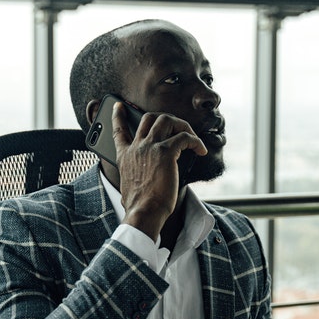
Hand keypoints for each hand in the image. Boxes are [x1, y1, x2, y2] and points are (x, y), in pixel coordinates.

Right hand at [112, 103, 206, 239]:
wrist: (143, 212)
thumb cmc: (138, 206)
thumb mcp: (127, 188)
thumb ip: (132, 180)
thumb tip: (135, 190)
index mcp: (125, 156)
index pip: (118, 130)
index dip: (118, 115)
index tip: (119, 106)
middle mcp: (136, 147)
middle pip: (149, 118)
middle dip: (166, 119)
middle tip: (178, 128)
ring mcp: (150, 147)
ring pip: (167, 120)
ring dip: (182, 125)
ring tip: (191, 138)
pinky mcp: (165, 152)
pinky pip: (184, 137)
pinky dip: (195, 141)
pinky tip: (200, 150)